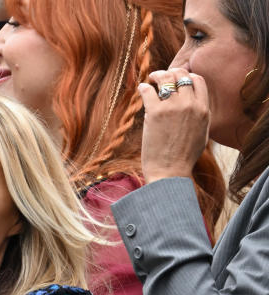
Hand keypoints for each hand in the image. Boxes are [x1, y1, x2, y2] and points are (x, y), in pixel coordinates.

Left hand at [139, 68, 209, 183]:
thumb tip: (193, 102)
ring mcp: (173, 107)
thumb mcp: (201, 132)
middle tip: (161, 76)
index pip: (197, 80)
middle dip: (171, 72)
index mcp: (203, 109)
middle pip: (181, 75)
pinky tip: (141, 89)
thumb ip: (199, 115)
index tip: (177, 79)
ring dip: (157, 75)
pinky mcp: (155, 113)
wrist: (170, 171)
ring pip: (166, 78)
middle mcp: (190, 105)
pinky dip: (143, 87)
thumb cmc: (184, 156)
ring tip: (151, 79)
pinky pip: (148, 91)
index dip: (186, 76)